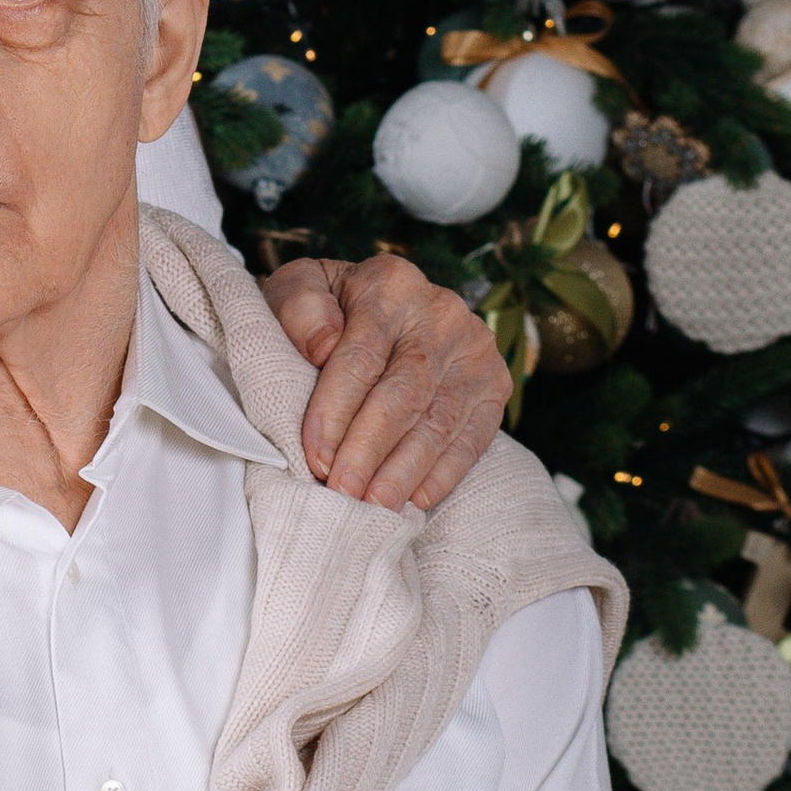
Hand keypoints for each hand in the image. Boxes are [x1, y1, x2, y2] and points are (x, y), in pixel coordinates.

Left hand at [262, 253, 510, 511]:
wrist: (375, 308)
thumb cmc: (325, 310)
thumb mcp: (294, 291)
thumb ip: (299, 308)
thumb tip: (323, 345)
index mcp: (389, 284)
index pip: (361, 357)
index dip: (335, 412)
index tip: (314, 457)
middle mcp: (441, 313)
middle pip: (404, 394)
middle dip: (369, 451)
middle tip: (342, 494)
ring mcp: (475, 350)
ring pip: (439, 421)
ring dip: (404, 471)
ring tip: (373, 506)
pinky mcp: (495, 385)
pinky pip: (473, 438)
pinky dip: (444, 474)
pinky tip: (415, 500)